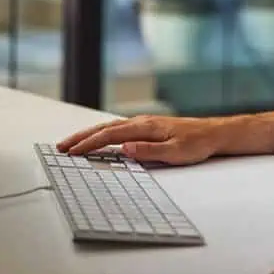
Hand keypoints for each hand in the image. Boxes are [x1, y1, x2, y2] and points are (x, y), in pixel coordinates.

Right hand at [57, 115, 224, 164]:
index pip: (110, 135)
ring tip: (72, 143)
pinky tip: (97, 138)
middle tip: (61, 147)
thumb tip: (124, 149)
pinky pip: (118, 128)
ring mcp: (143, 123)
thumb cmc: (196, 143)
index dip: (89, 143)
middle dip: (81, 137)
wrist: (213, 133)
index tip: (72, 151)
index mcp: (145, 127)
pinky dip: (102, 133)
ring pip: (109, 127)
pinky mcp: (147, 127)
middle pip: (104, 128)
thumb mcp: (175, 152)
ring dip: (89, 134)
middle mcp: (141, 122)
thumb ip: (149, 151)